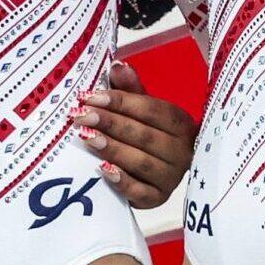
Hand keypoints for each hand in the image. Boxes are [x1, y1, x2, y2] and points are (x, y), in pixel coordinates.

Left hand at [74, 62, 198, 208]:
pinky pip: (142, 193)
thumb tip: (117, 66)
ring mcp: (172, 177)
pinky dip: (122, 182)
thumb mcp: (140, 107)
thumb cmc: (145, 131)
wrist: (154, 169)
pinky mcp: (159, 199)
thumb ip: (130, 88)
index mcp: (180, 123)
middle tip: (81, 116)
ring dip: (113, 149)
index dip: (121, 102)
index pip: (152, 110)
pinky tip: (103, 170)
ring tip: (87, 138)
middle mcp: (182, 151)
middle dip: (111, 124)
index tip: (90, 97)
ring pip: (142, 162)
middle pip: (145, 136)